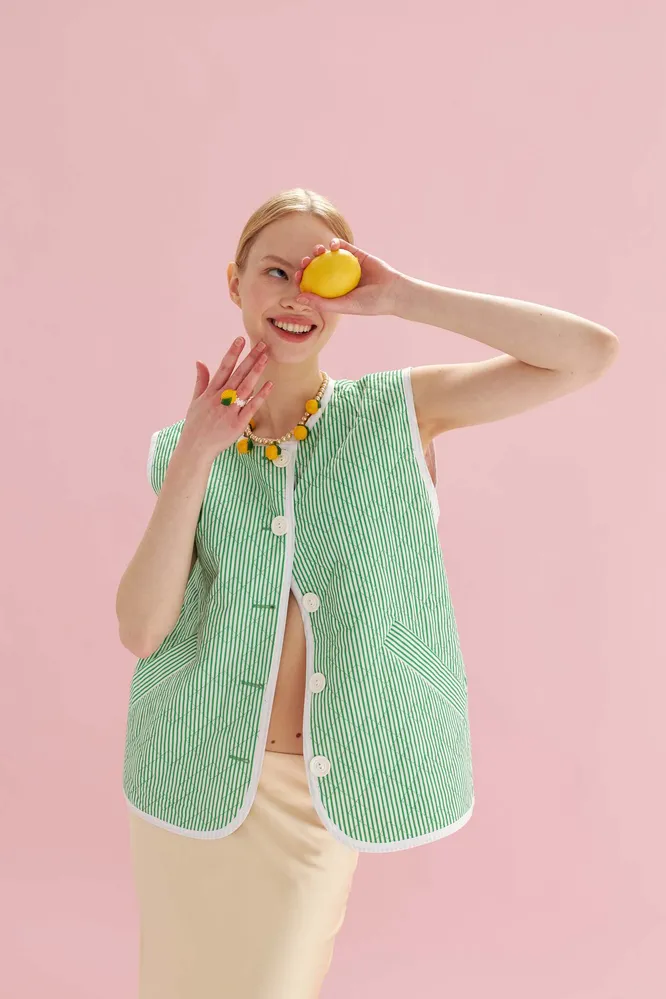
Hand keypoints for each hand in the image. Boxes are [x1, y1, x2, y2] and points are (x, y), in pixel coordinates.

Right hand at [180, 338, 272, 460]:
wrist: (195, 448)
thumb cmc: (195, 425)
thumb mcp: (195, 401)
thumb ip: (201, 381)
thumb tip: (200, 361)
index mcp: (210, 392)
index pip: (223, 368)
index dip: (232, 353)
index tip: (240, 339)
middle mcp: (220, 399)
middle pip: (238, 374)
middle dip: (250, 358)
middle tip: (262, 344)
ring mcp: (229, 410)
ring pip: (246, 387)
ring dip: (256, 371)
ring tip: (266, 357)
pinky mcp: (238, 423)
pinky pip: (251, 407)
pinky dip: (260, 396)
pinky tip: (269, 384)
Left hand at [294, 237, 403, 316]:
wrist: (392, 292)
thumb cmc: (369, 304)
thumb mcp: (344, 306)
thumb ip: (322, 303)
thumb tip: (298, 298)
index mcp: (333, 292)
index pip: (313, 284)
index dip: (303, 279)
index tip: (296, 276)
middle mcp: (338, 278)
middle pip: (318, 268)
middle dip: (308, 264)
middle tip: (305, 262)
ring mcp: (346, 265)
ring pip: (328, 256)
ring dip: (319, 251)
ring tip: (318, 250)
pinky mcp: (356, 254)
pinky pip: (343, 246)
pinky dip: (336, 243)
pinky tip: (332, 244)